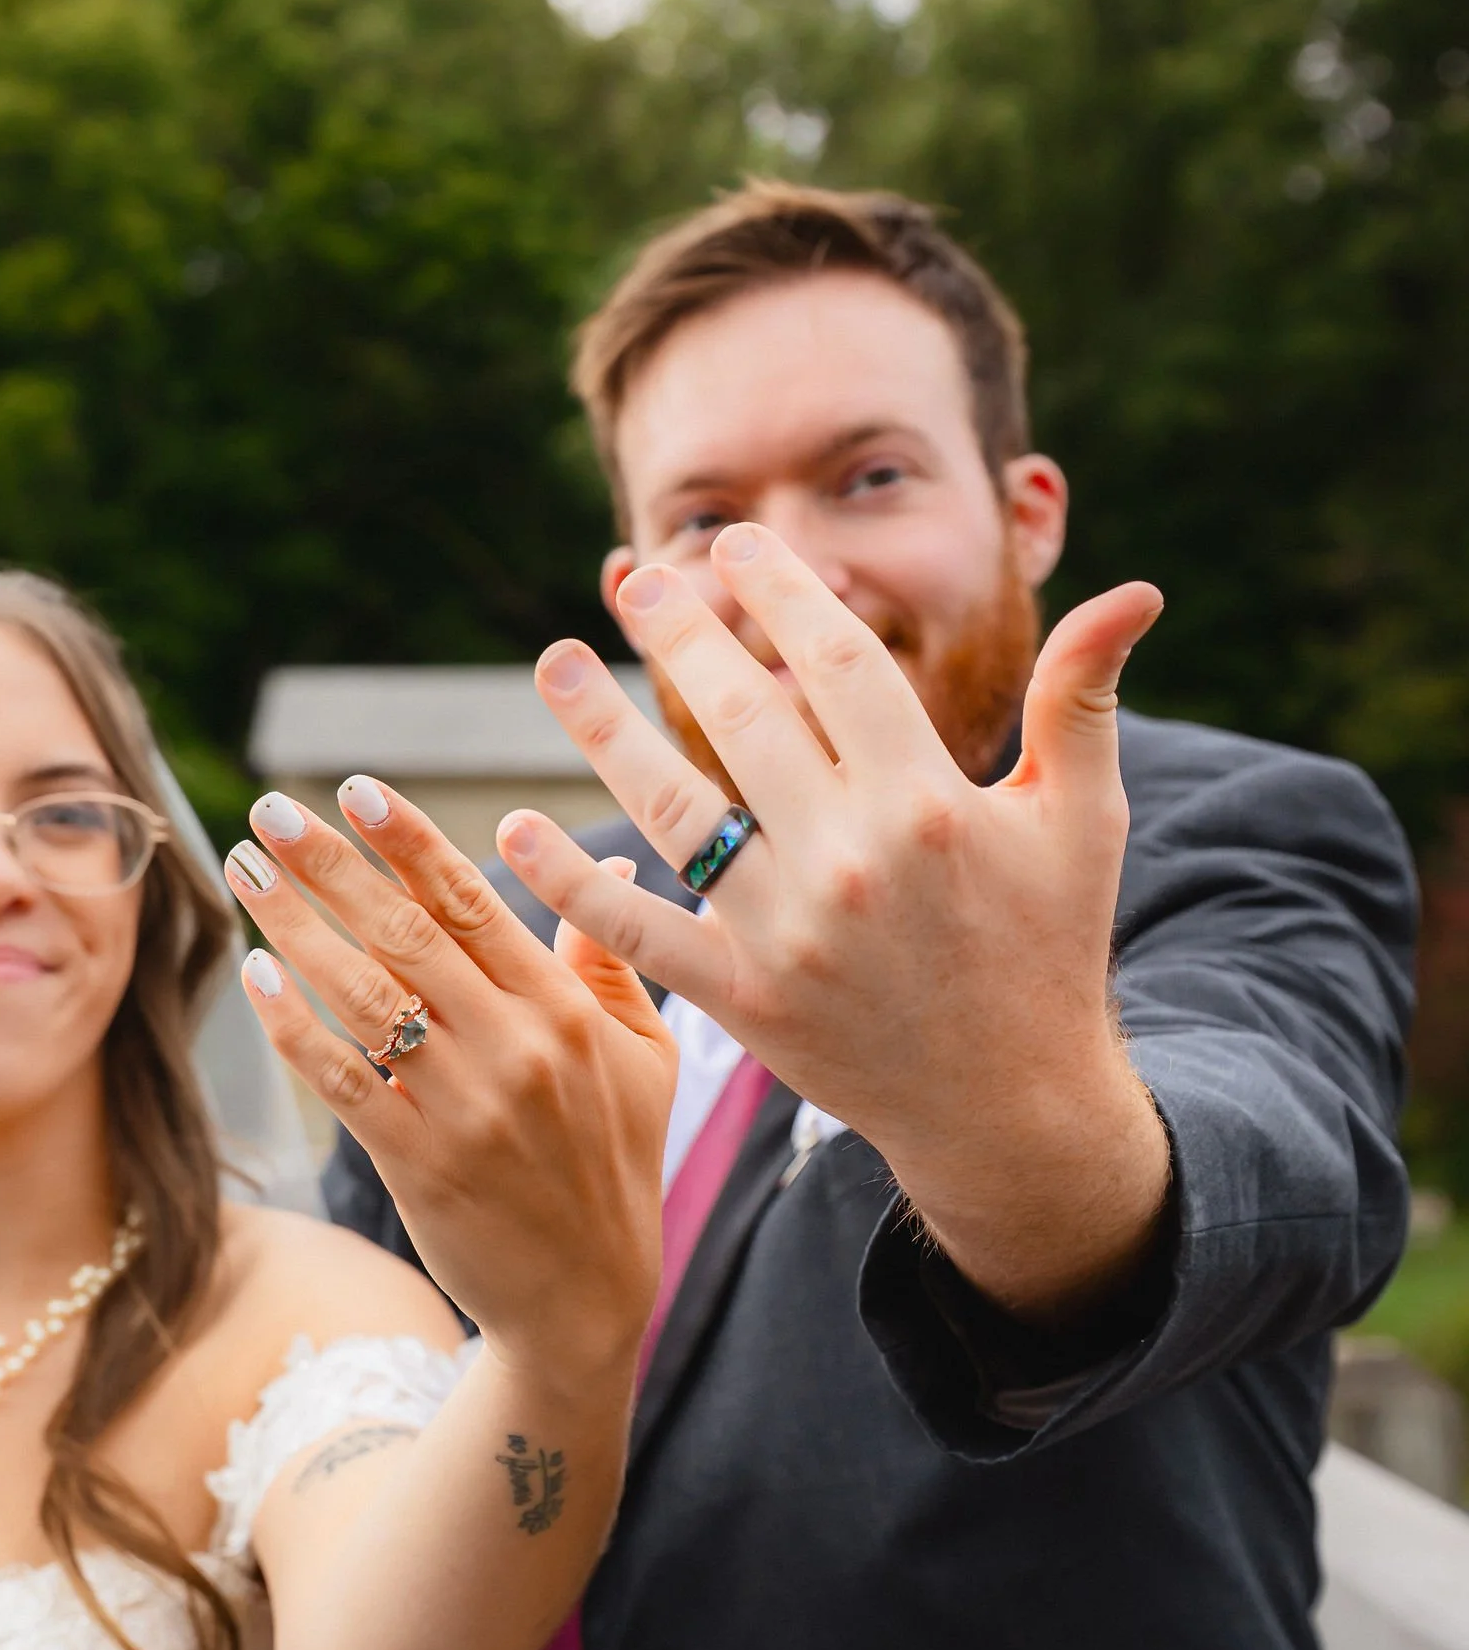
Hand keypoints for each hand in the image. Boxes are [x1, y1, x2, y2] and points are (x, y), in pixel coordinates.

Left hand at [225, 779, 674, 1381]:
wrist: (588, 1300)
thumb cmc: (615, 1164)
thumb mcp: (643, 1057)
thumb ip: (609, 962)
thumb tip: (608, 868)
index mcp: (566, 1009)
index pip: (475, 902)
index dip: (410, 842)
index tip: (356, 788)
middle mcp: (516, 1047)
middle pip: (407, 933)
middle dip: (331, 865)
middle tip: (270, 812)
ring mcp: (466, 1107)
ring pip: (364, 997)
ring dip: (295, 927)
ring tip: (246, 871)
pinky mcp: (422, 1164)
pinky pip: (343, 1082)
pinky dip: (294, 1028)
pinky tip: (255, 977)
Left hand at [495, 524, 1171, 1323]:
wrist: (1010, 1106)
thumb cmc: (1048, 948)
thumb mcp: (1081, 822)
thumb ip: (1083, 701)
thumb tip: (1135, 592)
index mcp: (932, 806)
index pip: (840, 666)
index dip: (782, 594)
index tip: (739, 544)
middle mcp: (853, 864)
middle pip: (743, 718)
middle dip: (683, 635)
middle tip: (640, 580)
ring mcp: (788, 936)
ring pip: (674, 811)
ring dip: (602, 732)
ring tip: (557, 665)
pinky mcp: (741, 1002)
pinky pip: (635, 932)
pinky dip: (569, 882)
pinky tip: (514, 827)